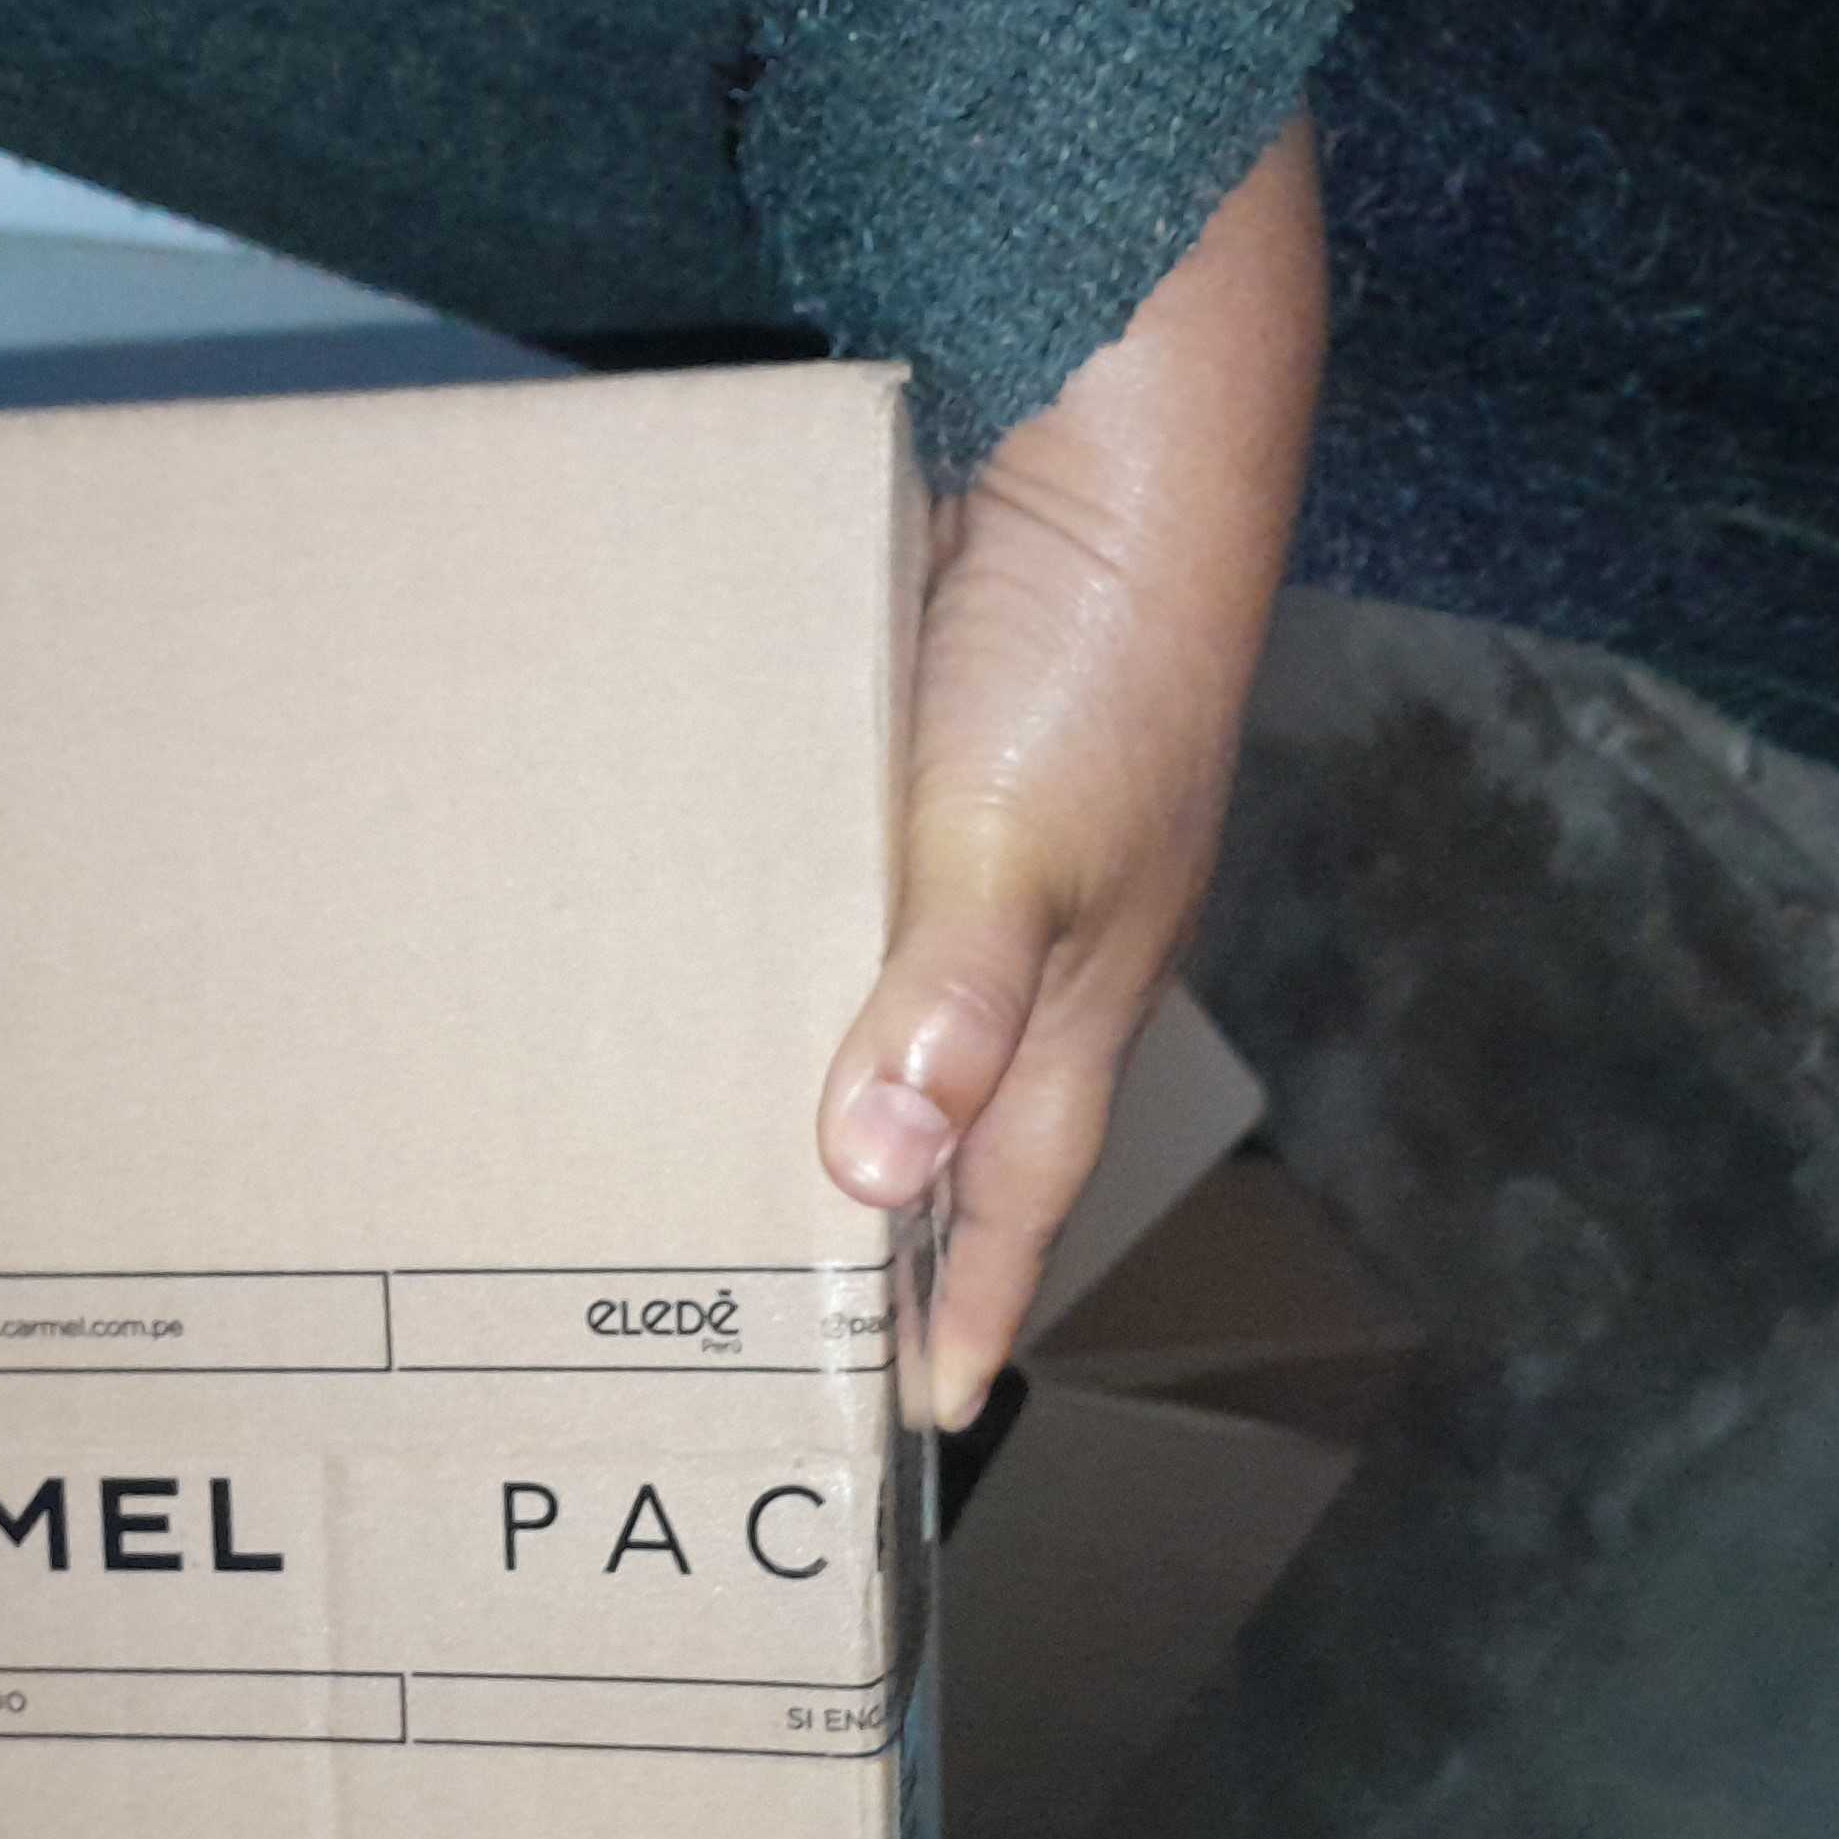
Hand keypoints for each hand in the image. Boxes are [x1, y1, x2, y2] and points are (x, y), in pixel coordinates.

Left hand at [817, 115, 1324, 1428]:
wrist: (1121, 432)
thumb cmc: (1101, 652)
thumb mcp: (1029, 843)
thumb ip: (957, 999)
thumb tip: (880, 1169)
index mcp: (1078, 997)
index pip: (1018, 1194)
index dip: (973, 1299)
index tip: (921, 1406)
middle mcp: (1035, 946)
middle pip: (962, 1125)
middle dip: (899, 1228)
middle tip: (803, 1319)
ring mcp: (984, 853)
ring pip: (898, 1012)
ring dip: (832, 1087)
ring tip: (732, 1161)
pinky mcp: (924, 759)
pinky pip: (851, 895)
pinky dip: (798, 948)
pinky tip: (717, 954)